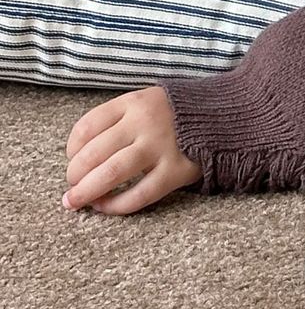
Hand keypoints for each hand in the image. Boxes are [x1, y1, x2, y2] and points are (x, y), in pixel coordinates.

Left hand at [64, 86, 201, 214]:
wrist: (229, 114)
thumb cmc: (180, 112)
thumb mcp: (150, 100)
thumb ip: (120, 119)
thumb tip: (81, 153)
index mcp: (135, 102)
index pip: (87, 126)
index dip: (71, 149)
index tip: (72, 160)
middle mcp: (145, 123)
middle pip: (94, 153)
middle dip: (74, 175)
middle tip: (72, 187)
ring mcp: (161, 147)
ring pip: (111, 173)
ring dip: (86, 192)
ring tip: (75, 202)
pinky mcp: (176, 170)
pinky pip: (139, 194)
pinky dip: (117, 206)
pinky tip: (106, 207)